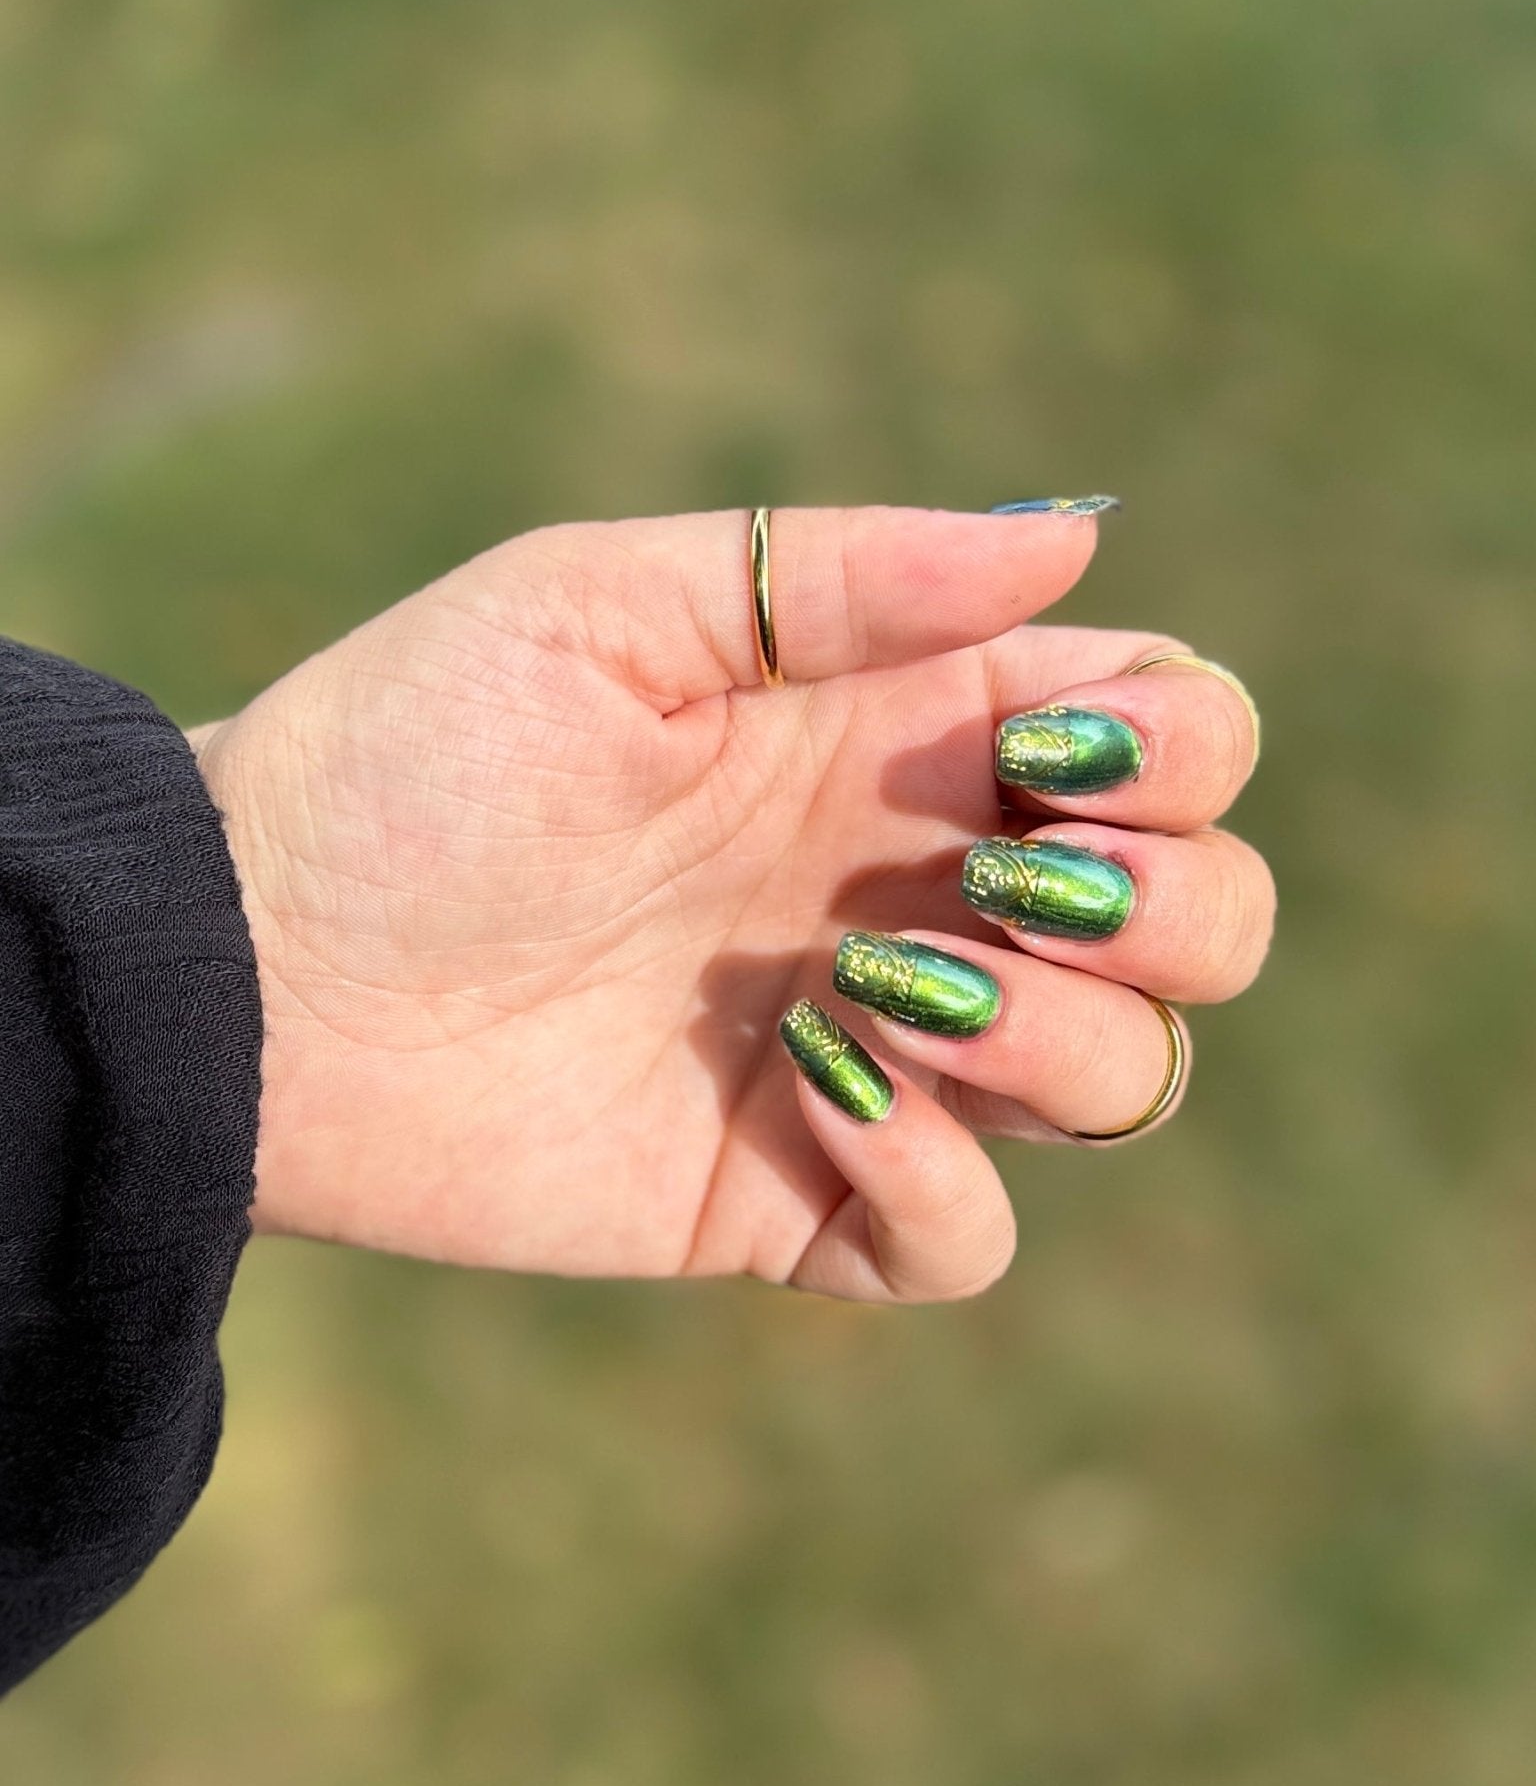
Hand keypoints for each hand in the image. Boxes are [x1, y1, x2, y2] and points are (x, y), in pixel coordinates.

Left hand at [190, 506, 1271, 1302]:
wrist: (256, 968)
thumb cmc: (412, 756)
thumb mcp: (607, 606)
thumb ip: (841, 572)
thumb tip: (1078, 540)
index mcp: (900, 735)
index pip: (1169, 737)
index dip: (1179, 750)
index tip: (1040, 758)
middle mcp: (919, 891)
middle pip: (1201, 921)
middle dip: (1174, 911)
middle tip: (1007, 890)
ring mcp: (878, 1053)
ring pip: (1126, 1085)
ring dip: (1067, 1047)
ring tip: (878, 994)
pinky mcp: (796, 1196)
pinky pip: (968, 1245)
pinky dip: (943, 1191)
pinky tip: (817, 1107)